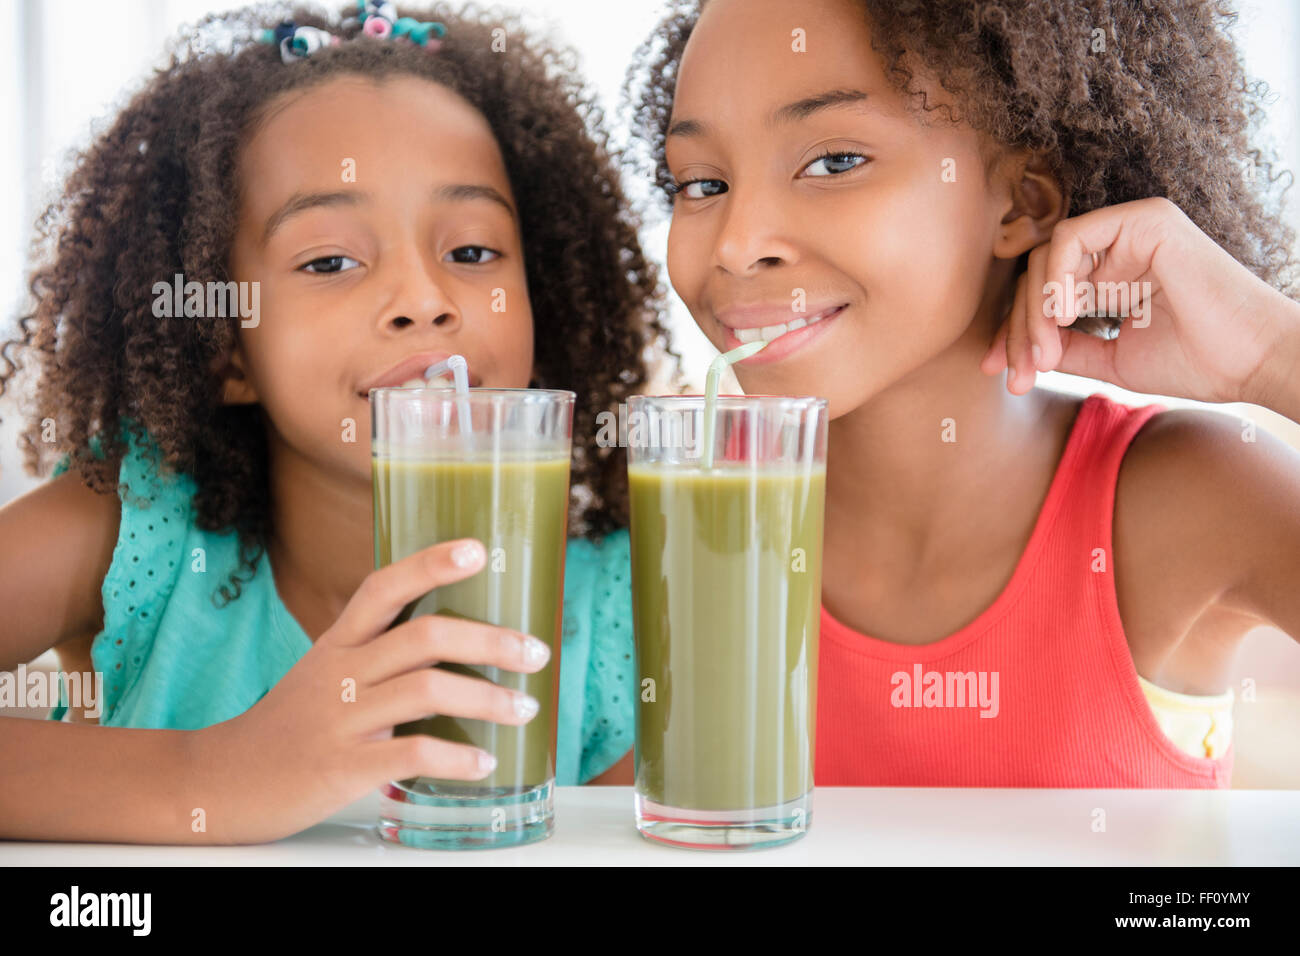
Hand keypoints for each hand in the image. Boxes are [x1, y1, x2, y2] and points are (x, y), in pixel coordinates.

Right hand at [187, 538, 550, 843]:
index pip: (384, 587)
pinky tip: (483, 764)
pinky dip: (454, 759)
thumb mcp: (327, 672)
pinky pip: (409, 756)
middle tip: (537, 653)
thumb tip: (459, 638)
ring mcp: (340, 719)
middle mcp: (340, 672)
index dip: (431, 563)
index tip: (479, 549)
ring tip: (525, 710)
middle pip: (424, 637)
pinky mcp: (341, 767)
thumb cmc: (292, 723)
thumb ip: (379, 652)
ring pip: (426, 692)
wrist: (224, 782)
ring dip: (487, 700)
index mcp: (339, 642)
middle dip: (490, 641)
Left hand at [980, 197, 1299, 409]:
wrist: (1250, 363)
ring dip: (1033, 311)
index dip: (1013, 332)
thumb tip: (1014, 350)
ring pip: (1046, 257)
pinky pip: (1071, 238)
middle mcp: (1117, 247)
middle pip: (1036, 276)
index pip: (1041, 294)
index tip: (997, 371)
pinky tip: (1064, 316)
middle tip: (1018, 374)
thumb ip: (1064, 347)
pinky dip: (1056, 277)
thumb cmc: (1195, 362)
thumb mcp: (1109, 358)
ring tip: (1044, 355)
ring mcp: (1131, 229)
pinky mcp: (1144, 220)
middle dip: (1017, 329)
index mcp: (1110, 275)